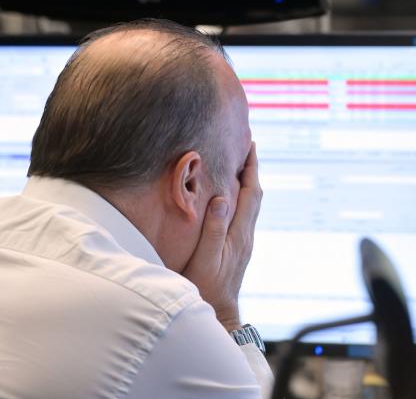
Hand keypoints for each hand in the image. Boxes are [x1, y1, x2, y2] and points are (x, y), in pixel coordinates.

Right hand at [182, 142, 261, 330]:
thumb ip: (214, 230)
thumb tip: (222, 199)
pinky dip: (242, 195)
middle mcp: (246, 234)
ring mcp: (244, 240)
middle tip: (247, 146)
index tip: (250, 146)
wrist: (219, 313)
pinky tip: (232, 193)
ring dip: (248, 181)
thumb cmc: (206, 288)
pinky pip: (245, 212)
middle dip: (252, 169)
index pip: (250, 193)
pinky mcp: (239, 245)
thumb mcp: (205, 259)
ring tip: (240, 163)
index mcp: (239, 233)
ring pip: (251, 203)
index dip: (251, 168)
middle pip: (255, 194)